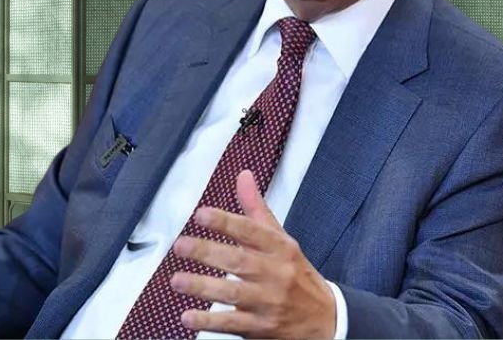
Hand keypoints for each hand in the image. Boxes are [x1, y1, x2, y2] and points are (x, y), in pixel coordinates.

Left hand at [170, 169, 335, 338]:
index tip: (201, 214)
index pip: (251, 231)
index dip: (226, 222)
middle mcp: (275, 273)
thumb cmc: (296, 273)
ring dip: (203, 287)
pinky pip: (232, 324)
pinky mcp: (261, 327)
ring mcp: (268, 302)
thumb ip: (257, 209)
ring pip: (233, 293)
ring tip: (177, 280)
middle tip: (181, 245)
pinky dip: (209, 322)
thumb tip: (243, 176)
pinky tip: (188, 316)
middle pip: (239, 261)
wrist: (325, 317)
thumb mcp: (281, 239)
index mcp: (280, 248)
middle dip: (207, 252)